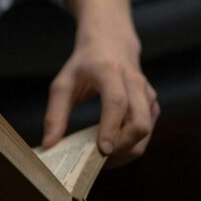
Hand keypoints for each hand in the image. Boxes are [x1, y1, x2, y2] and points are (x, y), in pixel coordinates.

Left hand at [41, 24, 159, 167]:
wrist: (111, 42)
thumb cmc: (84, 64)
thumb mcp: (63, 83)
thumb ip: (55, 114)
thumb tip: (49, 144)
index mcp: (109, 72)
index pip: (116, 102)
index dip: (110, 128)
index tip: (101, 149)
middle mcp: (134, 82)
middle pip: (140, 122)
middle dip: (123, 146)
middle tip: (98, 159)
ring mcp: (147, 93)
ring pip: (147, 129)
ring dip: (128, 150)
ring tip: (102, 158)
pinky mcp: (152, 103)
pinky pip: (148, 130)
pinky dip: (132, 145)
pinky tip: (112, 149)